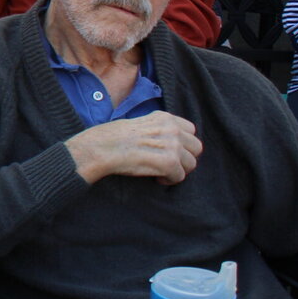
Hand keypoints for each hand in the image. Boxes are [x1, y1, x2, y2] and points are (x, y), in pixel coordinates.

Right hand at [65, 112, 200, 185]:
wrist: (101, 148)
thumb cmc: (112, 137)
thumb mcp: (139, 123)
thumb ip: (157, 129)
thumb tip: (168, 142)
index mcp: (164, 118)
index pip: (190, 130)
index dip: (182, 143)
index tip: (169, 150)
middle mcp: (172, 129)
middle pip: (196, 147)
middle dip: (185, 157)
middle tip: (168, 164)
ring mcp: (172, 145)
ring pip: (191, 164)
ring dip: (178, 170)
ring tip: (161, 172)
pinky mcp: (168, 162)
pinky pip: (179, 176)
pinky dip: (168, 180)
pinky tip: (155, 177)